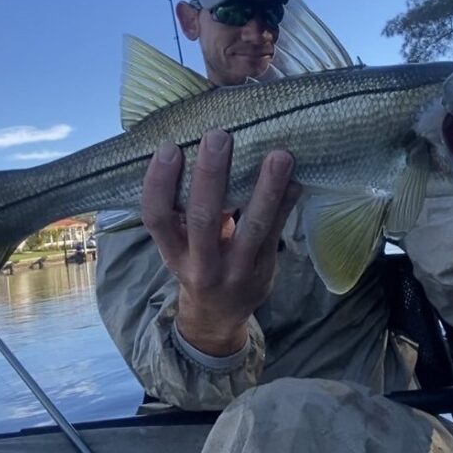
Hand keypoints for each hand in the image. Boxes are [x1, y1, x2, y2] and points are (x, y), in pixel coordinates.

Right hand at [141, 130, 300, 355]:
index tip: (169, 148)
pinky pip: (277, 234)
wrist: (217, 316)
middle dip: (211, 175)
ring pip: (251, 228)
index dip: (159, 183)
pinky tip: (296, 180)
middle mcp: (200, 265)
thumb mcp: (179, 245)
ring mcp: (235, 271)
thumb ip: (183, 210)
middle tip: (219, 136)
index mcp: (172, 252)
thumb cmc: (196, 264)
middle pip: (203, 219)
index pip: (156, 218)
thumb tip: (199, 148)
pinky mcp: (264, 271)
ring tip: (279, 155)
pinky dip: (287, 205)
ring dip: (266, 189)